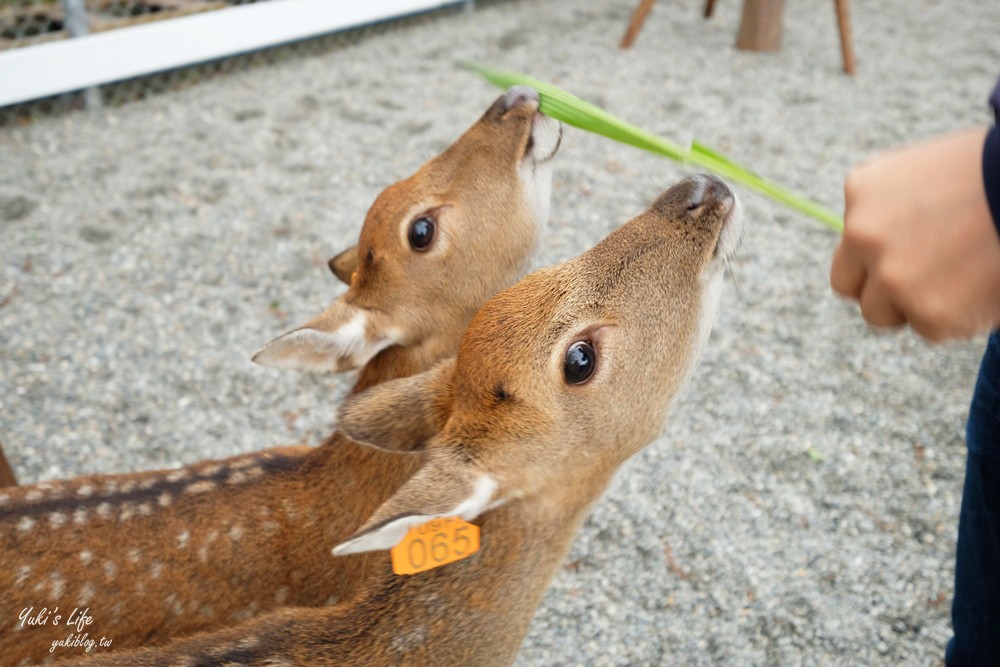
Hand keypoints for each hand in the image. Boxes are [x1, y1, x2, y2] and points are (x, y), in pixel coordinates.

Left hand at [830, 128, 999, 341]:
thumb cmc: (997, 173)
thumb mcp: (930, 173)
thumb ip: (896, 210)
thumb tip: (885, 248)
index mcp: (864, 191)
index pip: (847, 241)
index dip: (872, 256)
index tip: (899, 258)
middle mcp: (865, 234)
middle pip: (848, 285)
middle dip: (878, 288)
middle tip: (921, 280)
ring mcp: (894, 277)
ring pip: (881, 313)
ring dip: (913, 304)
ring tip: (961, 278)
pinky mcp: (930, 313)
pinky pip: (930, 329)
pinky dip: (957, 317)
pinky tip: (983, 285)